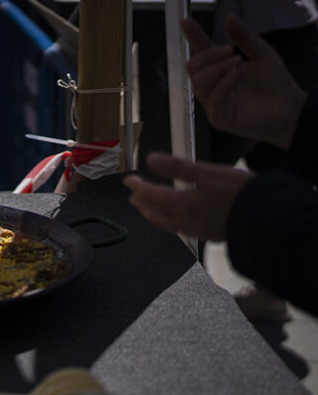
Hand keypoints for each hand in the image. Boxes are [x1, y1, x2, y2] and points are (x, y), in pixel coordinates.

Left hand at [124, 152, 253, 241]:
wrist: (267, 219)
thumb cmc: (240, 195)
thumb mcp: (207, 173)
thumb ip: (177, 166)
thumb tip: (151, 160)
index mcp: (182, 204)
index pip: (152, 194)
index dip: (138, 186)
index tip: (128, 180)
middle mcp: (185, 220)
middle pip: (154, 212)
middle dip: (142, 202)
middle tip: (133, 195)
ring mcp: (196, 230)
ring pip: (165, 223)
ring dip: (152, 214)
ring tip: (147, 208)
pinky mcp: (208, 234)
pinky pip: (180, 229)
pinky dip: (169, 221)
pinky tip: (175, 219)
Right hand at [182, 15, 307, 149]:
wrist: (290, 108)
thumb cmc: (275, 83)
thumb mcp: (262, 53)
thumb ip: (244, 37)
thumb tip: (230, 17)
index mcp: (219, 70)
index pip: (199, 52)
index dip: (191, 36)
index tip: (185, 20)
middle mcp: (212, 86)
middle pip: (192, 68)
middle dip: (209, 56)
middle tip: (231, 50)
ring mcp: (214, 103)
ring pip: (199, 83)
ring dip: (218, 69)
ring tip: (238, 63)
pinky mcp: (220, 118)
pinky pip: (213, 99)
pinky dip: (224, 83)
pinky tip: (237, 75)